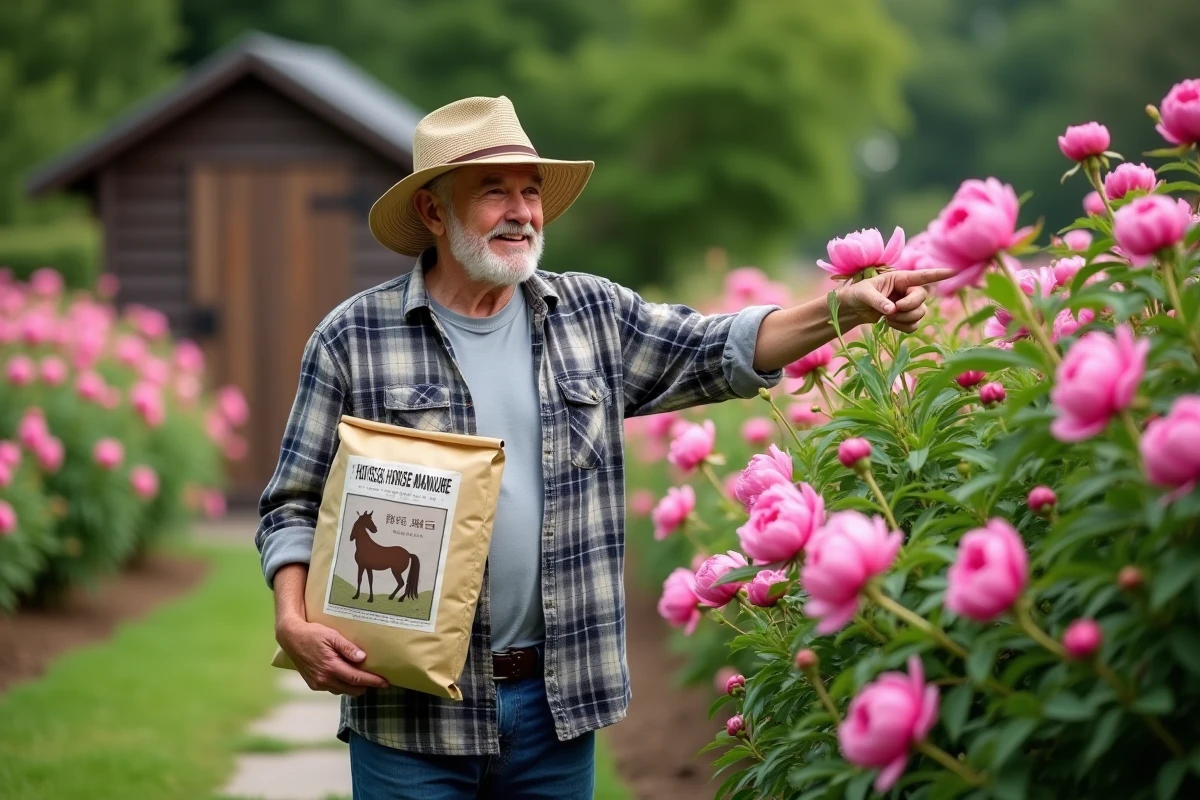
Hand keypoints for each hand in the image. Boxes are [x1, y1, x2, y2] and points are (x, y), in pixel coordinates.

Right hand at [276, 619, 388, 696]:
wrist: (291, 638)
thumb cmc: (313, 634)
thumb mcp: (332, 636)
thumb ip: (347, 648)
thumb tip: (363, 658)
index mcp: (330, 667)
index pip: (357, 678)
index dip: (373, 681)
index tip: (385, 682)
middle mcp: (324, 679)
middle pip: (352, 689)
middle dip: (366, 686)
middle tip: (378, 679)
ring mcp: (318, 684)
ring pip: (343, 691)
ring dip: (354, 686)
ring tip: (363, 677)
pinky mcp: (313, 684)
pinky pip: (333, 689)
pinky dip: (342, 685)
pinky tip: (346, 676)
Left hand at [838, 268, 956, 332]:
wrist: (854, 309)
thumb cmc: (858, 295)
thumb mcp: (864, 294)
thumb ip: (877, 301)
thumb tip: (891, 310)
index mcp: (900, 279)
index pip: (922, 276)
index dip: (938, 274)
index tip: (953, 271)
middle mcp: (908, 290)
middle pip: (922, 298)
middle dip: (908, 307)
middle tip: (892, 311)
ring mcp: (909, 305)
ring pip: (920, 313)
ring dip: (904, 319)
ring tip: (886, 318)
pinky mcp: (906, 318)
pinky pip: (914, 325)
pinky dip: (903, 327)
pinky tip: (889, 323)